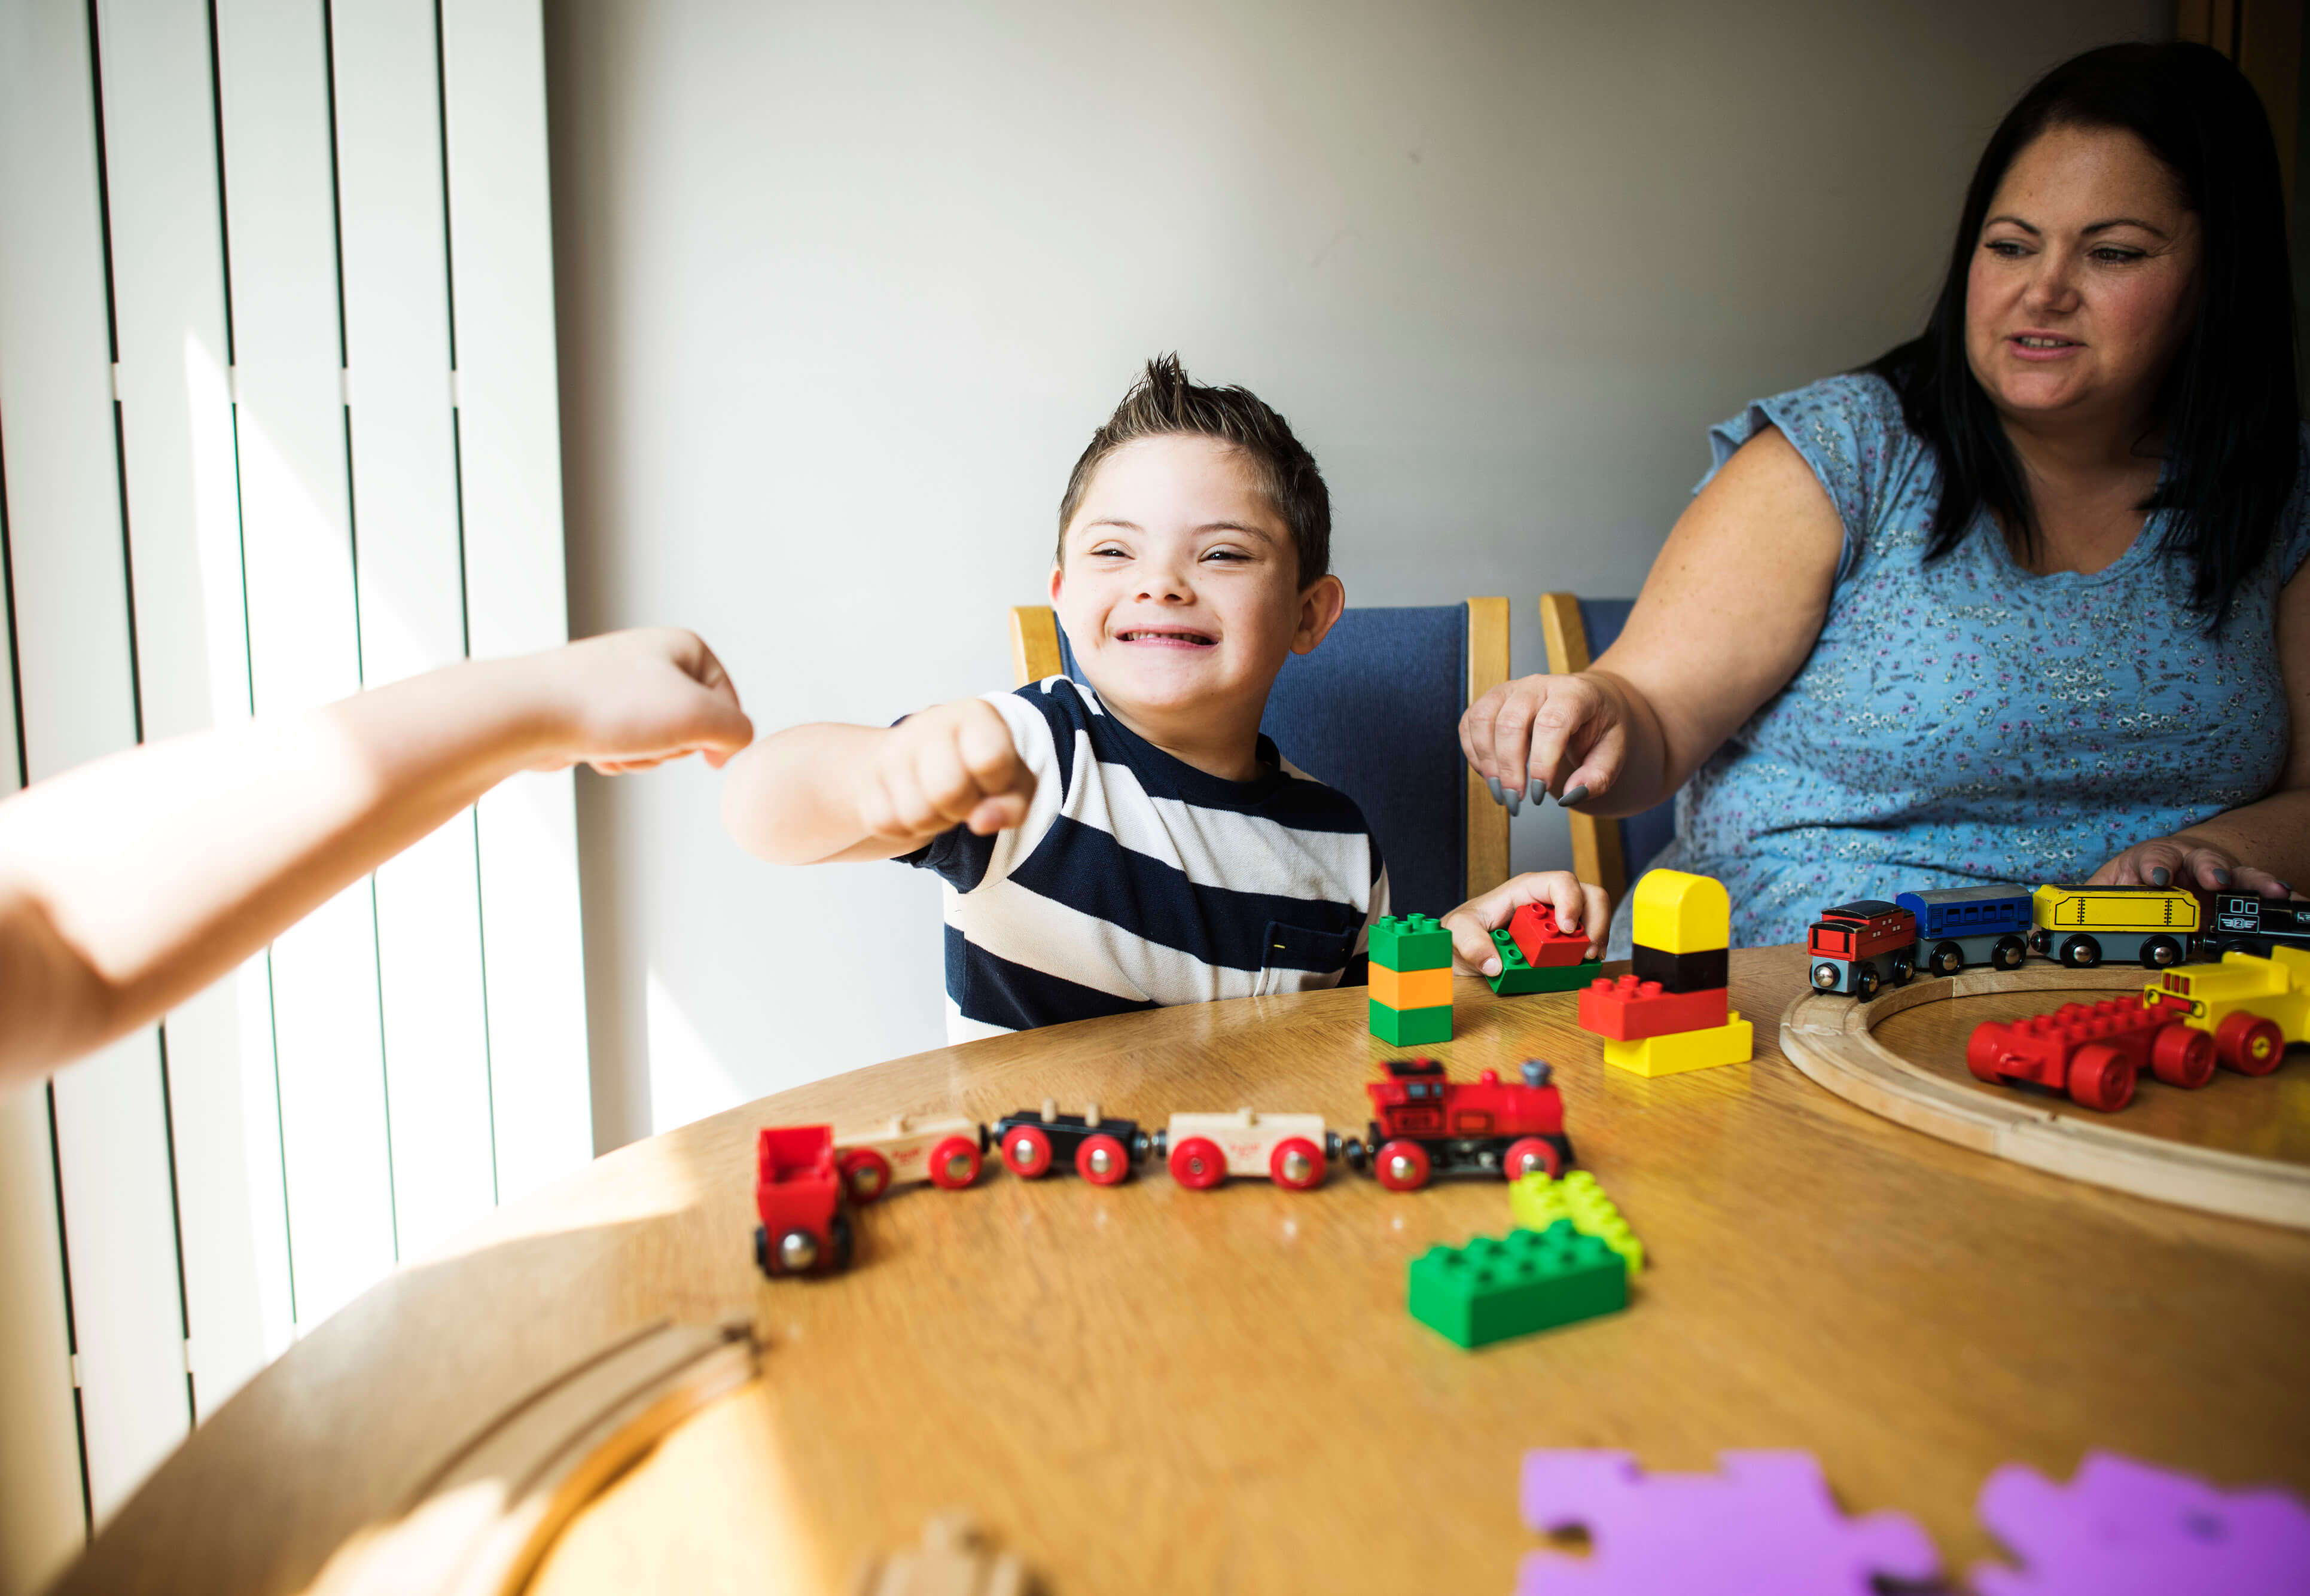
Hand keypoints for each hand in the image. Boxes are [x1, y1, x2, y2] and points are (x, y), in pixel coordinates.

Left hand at [526, 628, 755, 773]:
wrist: (528, 713)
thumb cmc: (608, 706)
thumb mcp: (698, 715)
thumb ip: (738, 731)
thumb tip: (729, 748)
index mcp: (683, 646)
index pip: (731, 705)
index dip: (715, 734)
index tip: (692, 741)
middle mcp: (652, 659)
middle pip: (693, 727)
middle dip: (670, 747)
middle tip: (644, 737)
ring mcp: (621, 684)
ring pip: (658, 742)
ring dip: (641, 756)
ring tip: (614, 742)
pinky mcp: (594, 710)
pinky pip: (625, 747)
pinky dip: (615, 758)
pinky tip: (594, 749)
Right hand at [853, 698, 1036, 845]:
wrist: (928, 759)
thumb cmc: (980, 769)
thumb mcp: (1013, 784)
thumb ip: (1011, 806)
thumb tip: (983, 822)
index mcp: (976, 715)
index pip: (989, 760)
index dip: (995, 785)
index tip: (992, 780)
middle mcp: (930, 723)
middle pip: (947, 791)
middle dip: (960, 809)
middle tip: (963, 799)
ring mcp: (893, 748)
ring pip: (914, 814)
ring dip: (932, 823)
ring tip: (939, 803)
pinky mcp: (868, 776)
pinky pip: (885, 823)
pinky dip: (904, 828)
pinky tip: (915, 807)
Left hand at [1441, 871, 1610, 975]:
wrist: (1460, 947)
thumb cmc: (1461, 930)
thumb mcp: (1458, 931)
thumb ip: (1471, 944)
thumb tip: (1494, 964)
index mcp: (1525, 889)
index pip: (1560, 882)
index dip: (1571, 902)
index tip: (1567, 929)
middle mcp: (1546, 900)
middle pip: (1589, 895)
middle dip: (1596, 922)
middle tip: (1587, 951)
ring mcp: (1556, 918)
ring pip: (1594, 914)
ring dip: (1597, 937)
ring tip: (1586, 959)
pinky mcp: (1559, 938)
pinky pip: (1587, 937)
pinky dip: (1591, 949)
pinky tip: (1582, 963)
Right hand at [1459, 672, 1629, 815]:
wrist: (1589, 700)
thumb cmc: (1600, 728)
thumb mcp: (1614, 752)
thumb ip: (1598, 776)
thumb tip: (1570, 796)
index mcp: (1574, 693)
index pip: (1551, 723)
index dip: (1542, 761)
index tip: (1540, 794)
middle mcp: (1538, 685)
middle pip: (1510, 721)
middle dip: (1508, 767)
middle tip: (1516, 801)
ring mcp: (1510, 688)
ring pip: (1483, 720)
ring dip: (1487, 762)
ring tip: (1501, 793)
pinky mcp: (1491, 699)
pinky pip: (1469, 724)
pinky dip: (1474, 754)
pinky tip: (1491, 775)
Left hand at [2089, 836, 2295, 898]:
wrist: (2162, 872)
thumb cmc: (2132, 878)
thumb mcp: (2106, 887)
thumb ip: (2091, 901)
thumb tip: (2057, 920)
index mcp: (2151, 860)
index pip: (2151, 858)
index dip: (2154, 867)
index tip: (2156, 878)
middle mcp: (2186, 861)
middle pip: (2200, 859)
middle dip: (2209, 867)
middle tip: (2216, 879)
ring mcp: (2213, 873)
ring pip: (2234, 872)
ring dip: (2251, 881)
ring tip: (2271, 890)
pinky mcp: (2233, 889)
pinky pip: (2257, 890)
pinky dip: (2273, 893)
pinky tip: (2289, 898)